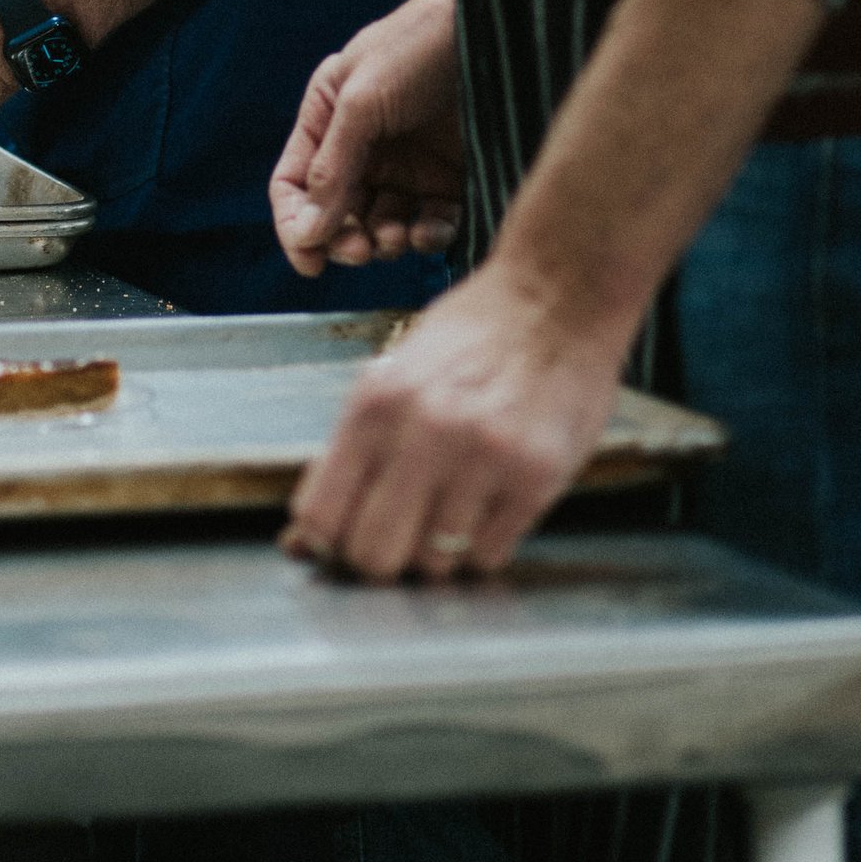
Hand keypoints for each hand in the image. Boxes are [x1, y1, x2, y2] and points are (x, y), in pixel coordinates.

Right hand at [270, 0, 464, 275]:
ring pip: (381, 226)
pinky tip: (428, 231)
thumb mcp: (362, 101)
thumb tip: (306, 233)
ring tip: (395, 238)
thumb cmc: (417, 46)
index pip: (295, 184)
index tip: (311, 262)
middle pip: (337, 214)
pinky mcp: (448, 178)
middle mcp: (363, 146)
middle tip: (360, 250)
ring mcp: (406, 165)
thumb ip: (332, 167)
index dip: (296, 225)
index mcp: (328, 118)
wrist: (495, 28)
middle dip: (344, 238)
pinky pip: (428, 223)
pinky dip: (425, 236)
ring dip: (384, 242)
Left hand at [283, 257, 627, 579]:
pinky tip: (488, 505)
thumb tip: (303, 539)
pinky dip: (482, 545)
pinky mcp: (536, 478)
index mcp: (374, 402)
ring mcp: (483, 459)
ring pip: (435, 566)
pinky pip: (489, 556)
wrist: (558, 295)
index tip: (338, 545)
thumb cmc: (472, 334)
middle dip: (380, 559)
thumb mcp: (394, 371)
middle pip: (374, 557)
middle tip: (397, 537)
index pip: (321, 517)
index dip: (325, 544)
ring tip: (450, 509)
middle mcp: (424, 432)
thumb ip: (353, 451)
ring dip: (437, 552)